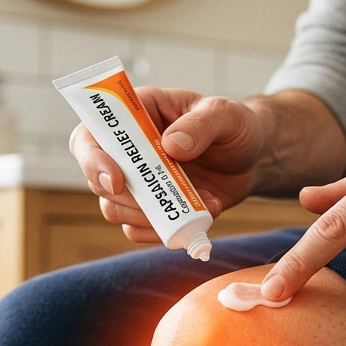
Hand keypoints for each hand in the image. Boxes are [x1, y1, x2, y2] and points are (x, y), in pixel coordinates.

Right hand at [70, 87, 268, 242]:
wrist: (255, 159)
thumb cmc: (235, 126)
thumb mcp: (225, 115)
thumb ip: (201, 125)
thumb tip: (171, 145)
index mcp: (135, 116)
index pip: (90, 136)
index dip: (93, 160)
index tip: (116, 181)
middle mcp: (128, 151)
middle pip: (98, 181)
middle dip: (127, 198)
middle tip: (166, 197)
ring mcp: (139, 183)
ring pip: (115, 210)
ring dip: (151, 217)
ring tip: (199, 204)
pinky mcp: (154, 208)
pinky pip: (139, 230)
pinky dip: (166, 231)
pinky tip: (200, 217)